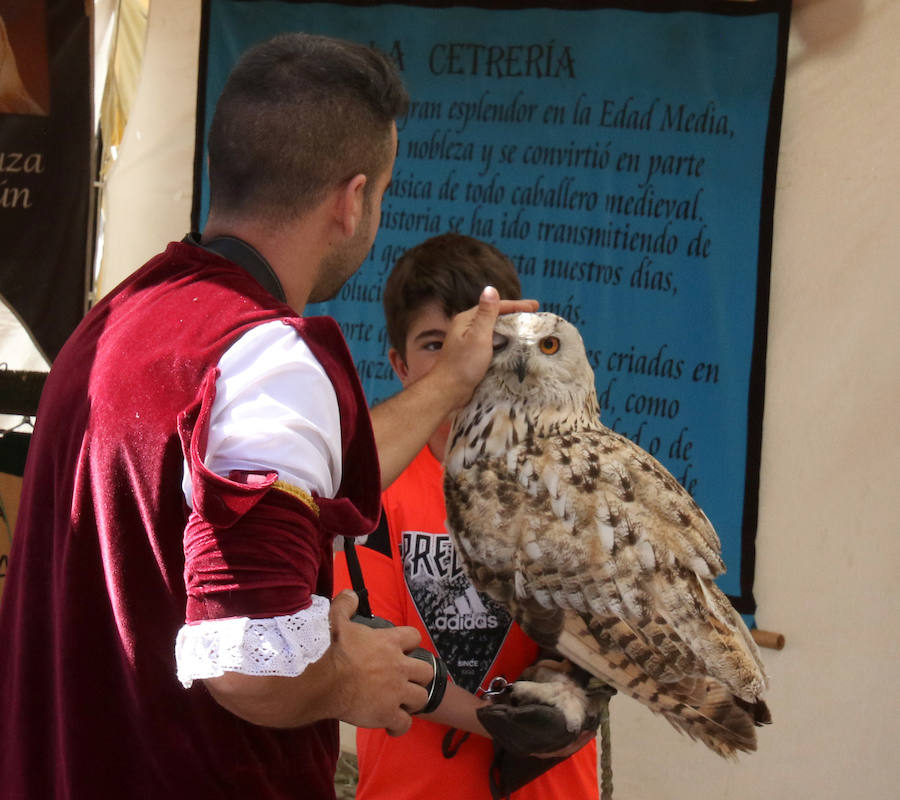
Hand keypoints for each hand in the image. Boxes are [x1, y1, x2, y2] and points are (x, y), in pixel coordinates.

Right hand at [327, 591, 434, 735]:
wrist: (321, 682)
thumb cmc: (330, 650)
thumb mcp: (336, 620)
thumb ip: (345, 605)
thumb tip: (352, 594)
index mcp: (390, 642)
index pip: (414, 637)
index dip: (409, 644)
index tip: (399, 650)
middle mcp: (399, 666)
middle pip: (426, 671)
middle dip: (417, 676)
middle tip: (401, 679)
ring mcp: (396, 692)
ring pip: (421, 698)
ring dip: (411, 701)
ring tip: (398, 702)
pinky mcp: (389, 714)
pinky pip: (405, 724)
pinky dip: (399, 725)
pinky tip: (389, 724)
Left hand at [433, 286, 537, 409]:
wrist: (449, 391)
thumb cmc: (463, 364)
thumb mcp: (478, 336)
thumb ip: (486, 313)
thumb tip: (490, 288)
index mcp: (467, 320)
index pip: (495, 306)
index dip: (516, 305)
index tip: (535, 306)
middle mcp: (467, 328)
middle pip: (495, 316)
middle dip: (514, 314)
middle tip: (534, 316)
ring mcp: (469, 341)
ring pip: (494, 329)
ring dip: (510, 327)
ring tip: (527, 329)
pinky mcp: (472, 354)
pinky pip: (492, 342)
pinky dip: (504, 340)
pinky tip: (513, 345)